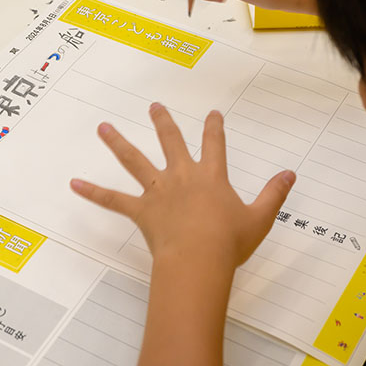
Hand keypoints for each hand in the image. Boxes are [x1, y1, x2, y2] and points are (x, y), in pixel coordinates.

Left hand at [70, 103, 295, 271]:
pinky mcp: (141, 210)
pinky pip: (113, 199)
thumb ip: (274, 195)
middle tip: (154, 106)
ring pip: (134, 160)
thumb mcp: (259, 219)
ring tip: (103, 127)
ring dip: (118, 143)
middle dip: (163, 122)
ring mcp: (158, 191)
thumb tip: (290, 175)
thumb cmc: (228, 243)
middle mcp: (182, 176)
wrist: (199, 259)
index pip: (215, 144)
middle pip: (170, 141)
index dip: (214, 128)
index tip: (213, 114)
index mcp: (211, 176)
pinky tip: (74, 183)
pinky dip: (93, 192)